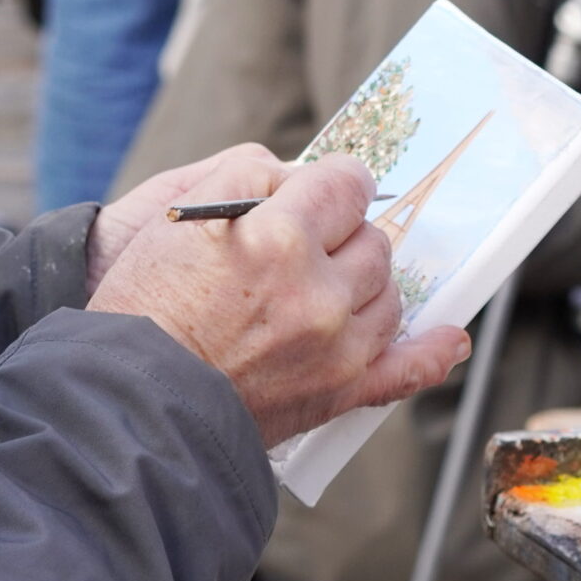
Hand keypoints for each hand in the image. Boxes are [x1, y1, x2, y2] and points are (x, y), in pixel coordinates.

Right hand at [87, 152, 471, 447]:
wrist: (132, 403)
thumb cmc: (146, 305)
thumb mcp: (180, 214)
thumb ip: (251, 177)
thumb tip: (302, 179)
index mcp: (278, 239)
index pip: (345, 183)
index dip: (330, 184)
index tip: (320, 193)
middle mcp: (318, 293)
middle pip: (372, 239)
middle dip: (343, 236)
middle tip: (302, 249)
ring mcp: (337, 348)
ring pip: (389, 293)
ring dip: (364, 284)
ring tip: (320, 291)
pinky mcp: (339, 393)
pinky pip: (407, 369)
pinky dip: (432, 351)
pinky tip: (449, 337)